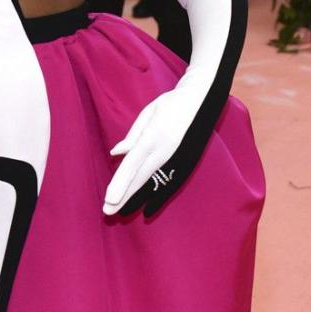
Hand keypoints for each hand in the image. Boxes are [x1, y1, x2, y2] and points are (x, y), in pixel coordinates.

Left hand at [104, 79, 205, 215]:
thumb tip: (116, 153)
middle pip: (140, 177)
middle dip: (124, 196)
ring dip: (136, 197)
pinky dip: (157, 197)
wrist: (203, 99)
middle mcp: (165, 150)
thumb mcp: (149, 113)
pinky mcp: (185, 161)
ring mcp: (176, 157)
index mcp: (154, 136)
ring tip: (121, 211)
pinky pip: (168, 183)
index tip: (109, 199)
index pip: (132, 164)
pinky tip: (147, 208)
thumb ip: (133, 136)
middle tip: (107, 212)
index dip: (120, 183)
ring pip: (152, 182)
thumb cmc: (171, 103)